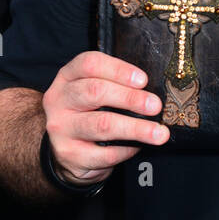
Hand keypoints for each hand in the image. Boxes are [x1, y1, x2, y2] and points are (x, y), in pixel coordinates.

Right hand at [42, 50, 167, 185]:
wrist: (64, 153)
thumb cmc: (86, 115)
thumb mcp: (91, 93)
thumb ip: (114, 85)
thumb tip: (151, 92)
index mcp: (67, 78)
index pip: (89, 64)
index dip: (118, 70)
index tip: (143, 80)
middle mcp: (60, 100)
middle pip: (95, 92)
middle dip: (130, 98)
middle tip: (155, 106)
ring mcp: (62, 129)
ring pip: (102, 124)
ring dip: (135, 128)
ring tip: (158, 133)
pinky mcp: (70, 155)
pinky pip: (105, 153)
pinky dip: (127, 150)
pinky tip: (138, 147)